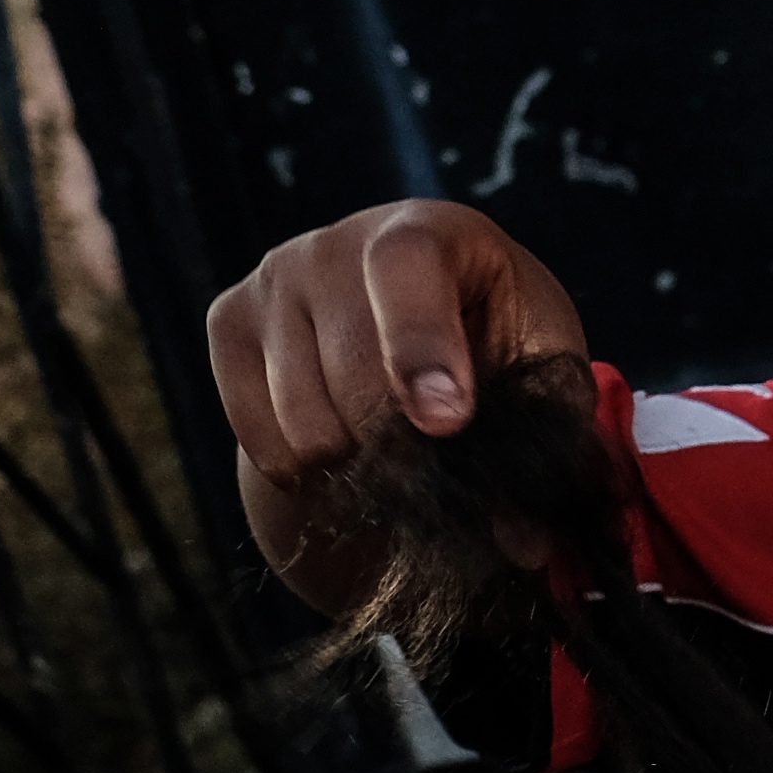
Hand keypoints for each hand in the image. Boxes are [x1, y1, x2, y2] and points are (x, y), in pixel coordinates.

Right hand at [207, 198, 590, 482]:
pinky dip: (307, 469)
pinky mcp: (228, 321)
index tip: (446, 421)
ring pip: (304, 417)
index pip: (405, 268)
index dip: (420, 347)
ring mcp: (273, 278)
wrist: (412, 327)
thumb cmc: (492, 339)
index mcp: (427, 229)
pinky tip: (345, 447)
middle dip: (401, 439)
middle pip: (350, 367)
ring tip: (392, 442)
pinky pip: (259, 434)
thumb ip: (544, 435)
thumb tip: (527, 543)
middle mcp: (335, 242)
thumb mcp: (539, 368)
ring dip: (357, 461)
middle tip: (435, 457)